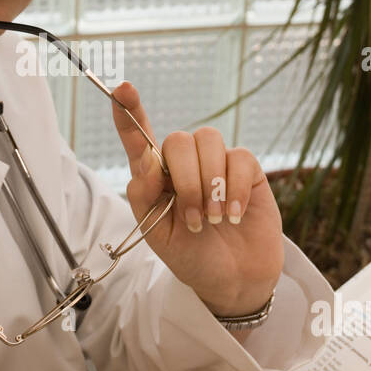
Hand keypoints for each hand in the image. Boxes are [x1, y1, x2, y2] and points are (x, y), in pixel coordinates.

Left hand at [109, 81, 283, 316]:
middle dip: (186, 180)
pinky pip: (240, 158)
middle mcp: (185, 163)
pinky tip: (235, 215)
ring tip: (215, 219)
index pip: (139, 137)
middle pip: (179, 140)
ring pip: (209, 141)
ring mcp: (217, 163)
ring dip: (211, 184)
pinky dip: (236, 189)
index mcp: (156, 176)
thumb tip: (145, 163)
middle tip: (195, 219)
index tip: (122, 90)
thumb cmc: (191, 256)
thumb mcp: (157, 235)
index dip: (128, 112)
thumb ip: (145, 198)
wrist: (233, 280)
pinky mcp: (247, 170)